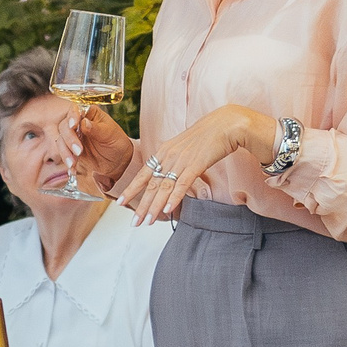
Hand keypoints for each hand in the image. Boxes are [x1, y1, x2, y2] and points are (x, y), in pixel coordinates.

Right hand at [51, 104, 135, 196]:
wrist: (117, 162)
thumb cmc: (117, 143)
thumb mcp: (110, 135)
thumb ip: (97, 129)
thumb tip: (84, 122)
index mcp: (90, 114)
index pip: (76, 110)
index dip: (72, 116)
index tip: (73, 125)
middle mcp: (78, 122)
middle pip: (65, 125)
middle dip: (69, 139)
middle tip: (79, 151)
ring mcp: (73, 136)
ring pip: (61, 139)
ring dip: (65, 151)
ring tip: (73, 162)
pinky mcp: (70, 149)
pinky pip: (63, 152)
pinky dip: (66, 159)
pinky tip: (72, 167)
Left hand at [120, 105, 275, 225]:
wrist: (226, 123)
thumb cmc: (208, 135)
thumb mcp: (184, 147)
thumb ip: (174, 160)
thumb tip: (168, 174)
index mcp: (164, 151)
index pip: (143, 173)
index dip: (131, 189)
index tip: (120, 202)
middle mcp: (169, 156)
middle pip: (151, 184)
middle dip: (141, 205)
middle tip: (134, 222)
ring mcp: (182, 160)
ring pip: (164, 187)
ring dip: (155, 206)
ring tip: (147, 222)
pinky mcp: (196, 164)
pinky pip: (183, 183)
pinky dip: (174, 198)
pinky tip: (168, 210)